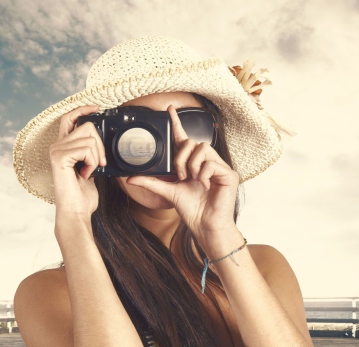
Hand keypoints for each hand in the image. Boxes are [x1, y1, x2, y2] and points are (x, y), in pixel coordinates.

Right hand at [49, 105, 105, 220]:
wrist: (76, 212)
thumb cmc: (83, 195)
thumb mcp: (91, 168)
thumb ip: (92, 152)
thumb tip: (101, 140)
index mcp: (63, 146)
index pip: (69, 118)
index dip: (82, 109)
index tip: (96, 108)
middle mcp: (57, 146)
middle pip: (86, 126)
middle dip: (100, 145)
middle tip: (99, 164)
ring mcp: (56, 150)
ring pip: (89, 138)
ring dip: (97, 157)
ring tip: (89, 172)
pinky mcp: (59, 157)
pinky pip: (86, 149)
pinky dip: (92, 162)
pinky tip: (85, 174)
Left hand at [126, 105, 239, 242]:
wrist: (205, 225)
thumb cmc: (192, 210)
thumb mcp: (168, 192)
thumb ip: (151, 183)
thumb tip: (131, 178)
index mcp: (191, 164)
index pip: (183, 139)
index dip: (176, 123)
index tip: (169, 109)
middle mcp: (205, 162)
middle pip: (191, 142)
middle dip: (181, 158)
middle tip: (180, 175)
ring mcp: (218, 167)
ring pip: (202, 148)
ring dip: (192, 164)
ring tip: (192, 180)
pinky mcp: (228, 174)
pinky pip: (212, 162)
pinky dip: (204, 174)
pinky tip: (205, 186)